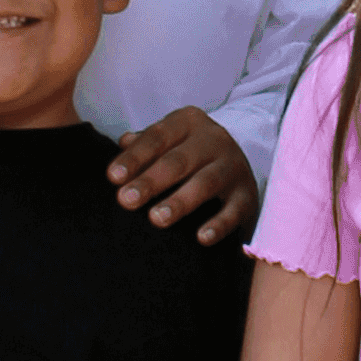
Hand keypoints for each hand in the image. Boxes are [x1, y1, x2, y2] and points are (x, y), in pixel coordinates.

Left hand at [110, 107, 256, 241]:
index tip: (113, 177)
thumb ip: (144, 145)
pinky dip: (219, 224)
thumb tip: (123, 143)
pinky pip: (233, 210)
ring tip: (156, 218)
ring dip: (180, 201)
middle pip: (179, 160)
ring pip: (206, 183)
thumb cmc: (189, 155)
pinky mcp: (247, 195)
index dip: (135, 157)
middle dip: (151, 181)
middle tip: (127, 200)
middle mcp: (214, 140)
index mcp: (188, 122)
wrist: (237, 165)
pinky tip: (201, 237)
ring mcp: (233, 167)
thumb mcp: (169, 142)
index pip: (157, 137)